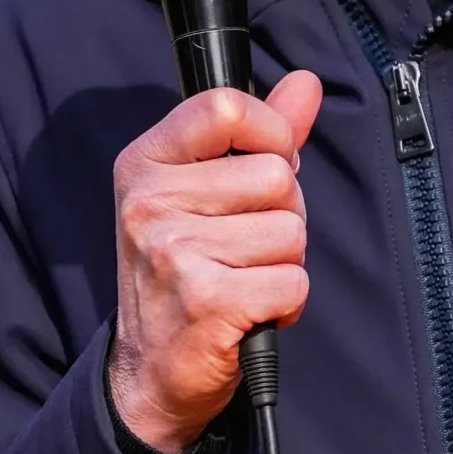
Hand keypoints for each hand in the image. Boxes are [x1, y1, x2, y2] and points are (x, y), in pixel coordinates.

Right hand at [108, 71, 322, 453]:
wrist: (151, 370)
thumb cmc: (185, 271)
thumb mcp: (204, 194)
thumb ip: (260, 135)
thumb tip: (307, 83)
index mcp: (145, 163)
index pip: (224, 106)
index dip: (271, 131)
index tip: (270, 160)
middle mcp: (150, 203)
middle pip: (277, 176)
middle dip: (282, 215)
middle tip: (244, 246)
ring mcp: (174, 252)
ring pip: (291, 231)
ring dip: (283, 264)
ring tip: (242, 280)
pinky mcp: (207, 301)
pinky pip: (293, 281)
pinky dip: (286, 303)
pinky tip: (250, 312)